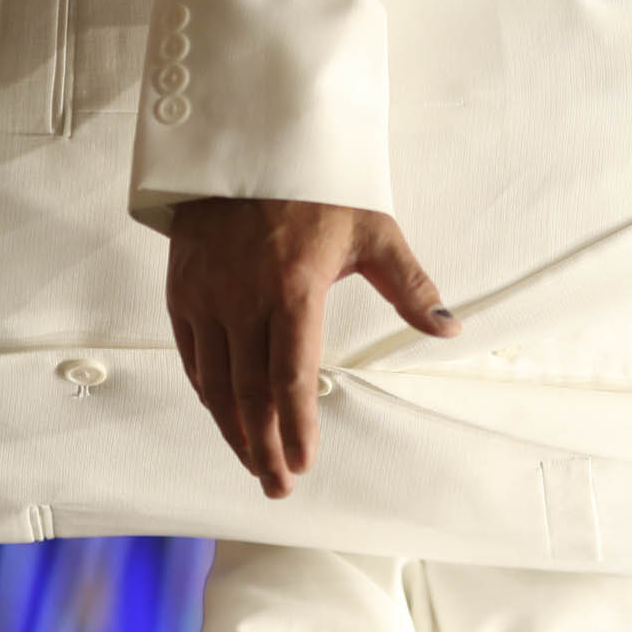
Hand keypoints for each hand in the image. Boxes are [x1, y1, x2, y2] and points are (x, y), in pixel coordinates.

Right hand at [165, 198, 460, 495]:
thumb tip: (449, 325)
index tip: (302, 463)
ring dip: (233, 429)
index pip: (291, 375)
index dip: (296, 426)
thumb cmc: (316, 187)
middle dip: (263, 446)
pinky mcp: (183, 292)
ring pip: (215, 382)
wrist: (243, 146)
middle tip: (278, 486)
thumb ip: (410, 284)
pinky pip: (193, 356)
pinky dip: (208, 394)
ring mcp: (207, 297)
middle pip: (248, 392)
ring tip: (253, 463)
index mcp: (292, 288)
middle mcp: (242, 299)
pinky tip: (224, 417)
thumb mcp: (373, 230)